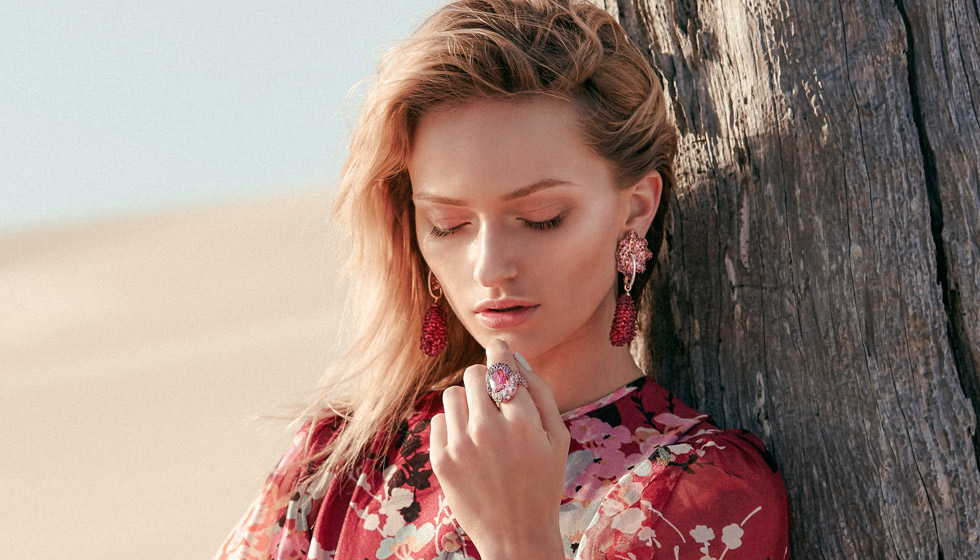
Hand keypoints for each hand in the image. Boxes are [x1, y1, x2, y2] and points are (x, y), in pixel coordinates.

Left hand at [430, 339, 569, 559]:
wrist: (516, 534)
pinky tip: (469, 445)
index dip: (499, 351)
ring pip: (452, 394)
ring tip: (482, 425)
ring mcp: (460, 445)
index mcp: (522, 421)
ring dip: (467, 402)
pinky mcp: (441, 460)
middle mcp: (488, 429)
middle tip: (495, 400)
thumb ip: (540, 392)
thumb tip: (515, 358)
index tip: (498, 349)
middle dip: (483, 380)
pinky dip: (453, 426)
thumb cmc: (542, 482)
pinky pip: (439, 420)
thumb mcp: (556, 437)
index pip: (501, 364)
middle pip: (472, 374)